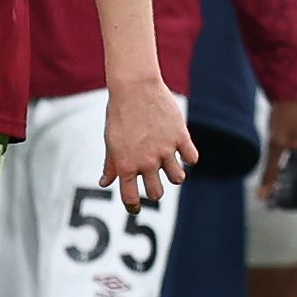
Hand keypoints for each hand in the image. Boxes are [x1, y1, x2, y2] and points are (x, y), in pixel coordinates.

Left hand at [101, 76, 197, 211]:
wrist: (134, 88)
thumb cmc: (119, 114)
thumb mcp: (111, 141)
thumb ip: (111, 164)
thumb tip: (105, 183)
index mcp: (126, 164)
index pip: (130, 197)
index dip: (133, 206)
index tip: (135, 208)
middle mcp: (146, 161)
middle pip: (157, 193)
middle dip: (155, 192)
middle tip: (154, 183)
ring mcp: (165, 150)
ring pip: (178, 178)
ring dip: (174, 176)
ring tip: (169, 166)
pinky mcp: (181, 137)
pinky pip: (192, 158)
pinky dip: (189, 157)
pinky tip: (182, 151)